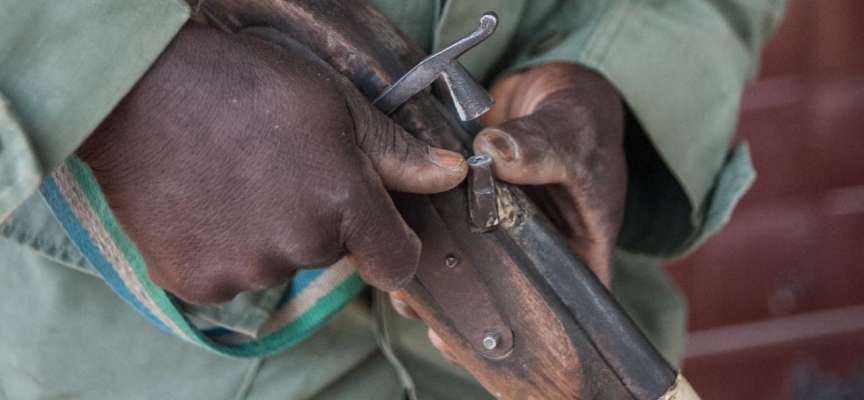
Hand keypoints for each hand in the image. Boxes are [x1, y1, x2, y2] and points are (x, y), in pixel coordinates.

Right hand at [76, 22, 467, 304]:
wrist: (138, 89)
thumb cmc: (243, 86)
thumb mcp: (335, 105)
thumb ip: (396, 154)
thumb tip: (449, 175)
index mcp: (343, 204)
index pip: (395, 264)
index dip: (388, 245)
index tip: (370, 226)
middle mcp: (299, 246)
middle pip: (329, 254)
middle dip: (315, 222)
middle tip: (278, 171)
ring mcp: (244, 269)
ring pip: (275, 264)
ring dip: (263, 235)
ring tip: (233, 179)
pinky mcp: (196, 282)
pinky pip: (227, 277)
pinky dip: (220, 249)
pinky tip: (204, 202)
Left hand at [391, 62, 626, 363]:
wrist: (550, 91)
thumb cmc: (582, 119)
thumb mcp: (572, 132)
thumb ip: (541, 146)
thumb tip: (496, 152)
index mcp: (577, 248)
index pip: (562, 306)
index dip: (530, 330)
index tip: (488, 342)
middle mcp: (535, 250)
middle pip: (506, 298)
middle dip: (469, 314)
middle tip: (434, 322)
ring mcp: (499, 232)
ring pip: (470, 270)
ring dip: (438, 283)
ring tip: (408, 293)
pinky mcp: (467, 208)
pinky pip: (445, 232)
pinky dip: (421, 241)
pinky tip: (395, 246)